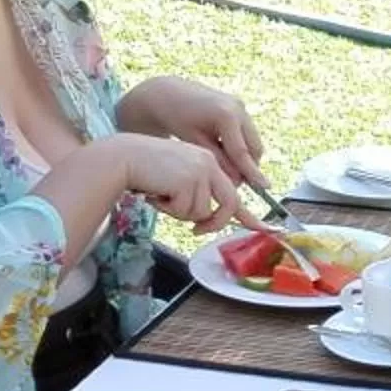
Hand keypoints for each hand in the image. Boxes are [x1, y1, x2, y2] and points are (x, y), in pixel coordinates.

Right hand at [112, 134, 258, 232]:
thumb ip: (196, 194)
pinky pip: (186, 211)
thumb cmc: (145, 171)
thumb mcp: (177, 180)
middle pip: (228, 204)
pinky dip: (170, 210)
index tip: (268, 229)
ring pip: (202, 211)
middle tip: (197, 232)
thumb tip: (207, 219)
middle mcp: (209, 164)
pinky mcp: (190, 179)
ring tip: (162, 197)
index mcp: (208, 162)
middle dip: (214, 223)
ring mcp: (201, 170)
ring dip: (180, 213)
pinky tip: (157, 195)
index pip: (234, 192)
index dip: (250, 215)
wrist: (123, 158)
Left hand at [119, 76, 266, 187]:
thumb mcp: (194, 142)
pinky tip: (221, 152)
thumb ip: (218, 160)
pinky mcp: (238, 107)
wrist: (167, 93)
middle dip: (248, 166)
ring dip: (244, 157)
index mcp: (226, 116)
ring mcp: (240, 105)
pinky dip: (239, 146)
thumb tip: (238, 180)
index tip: (265, 188)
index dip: (252, 172)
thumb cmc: (176, 118)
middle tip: (233, 182)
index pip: (242, 152)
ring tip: (224, 167)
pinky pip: (246, 133)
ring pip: (252, 141)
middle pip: (254, 147)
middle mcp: (238, 108)